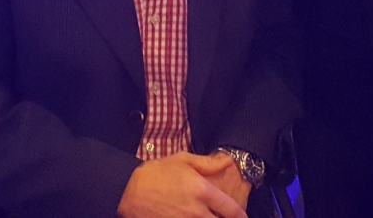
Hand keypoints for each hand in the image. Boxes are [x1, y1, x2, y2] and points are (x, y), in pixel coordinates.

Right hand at [117, 152, 245, 217]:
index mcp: (202, 191)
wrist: (129, 191)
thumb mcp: (183, 160)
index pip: (231, 209)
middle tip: (228, 217)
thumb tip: (227, 162)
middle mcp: (197, 211)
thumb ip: (208, 164)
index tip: (244, 217)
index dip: (241, 215)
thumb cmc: (155, 173)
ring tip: (211, 217)